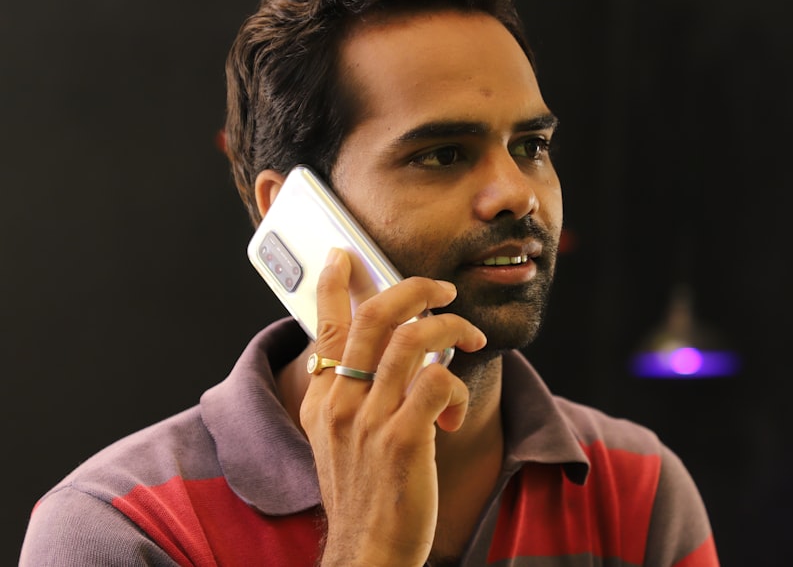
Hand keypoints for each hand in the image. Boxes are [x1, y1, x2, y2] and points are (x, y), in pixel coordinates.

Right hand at [300, 248, 486, 566]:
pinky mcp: (404, 439)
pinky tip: (455, 413)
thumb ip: (348, 392)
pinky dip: (458, 388)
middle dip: (417, 288)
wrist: (366, 550)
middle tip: (442, 289)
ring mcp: (370, 419)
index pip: (324, 324)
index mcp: (321, 397)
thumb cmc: (362, 491)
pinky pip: (440, 382)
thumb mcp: (336, 438)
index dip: (334, 282)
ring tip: (470, 337)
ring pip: (417, 338)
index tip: (344, 255)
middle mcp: (340, 401)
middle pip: (377, 315)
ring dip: (453, 328)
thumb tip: (378, 349)